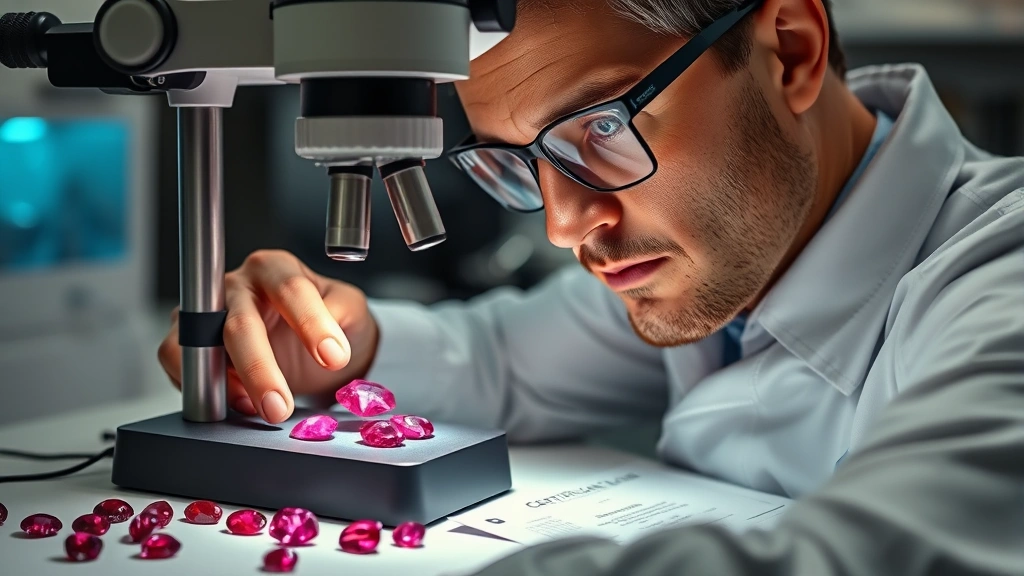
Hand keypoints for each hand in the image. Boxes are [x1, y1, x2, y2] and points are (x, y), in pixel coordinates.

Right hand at [158, 249, 378, 423]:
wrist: (315, 347)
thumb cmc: (330, 320)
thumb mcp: (349, 309)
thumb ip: (343, 312)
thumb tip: (332, 334)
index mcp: (275, 268)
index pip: (290, 289)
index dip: (311, 324)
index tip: (334, 357)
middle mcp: (237, 285)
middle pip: (240, 323)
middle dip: (260, 368)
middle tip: (282, 405)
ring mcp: (207, 311)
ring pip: (201, 343)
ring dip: (226, 382)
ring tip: (262, 408)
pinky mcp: (187, 340)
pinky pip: (178, 360)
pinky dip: (202, 385)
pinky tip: (240, 402)